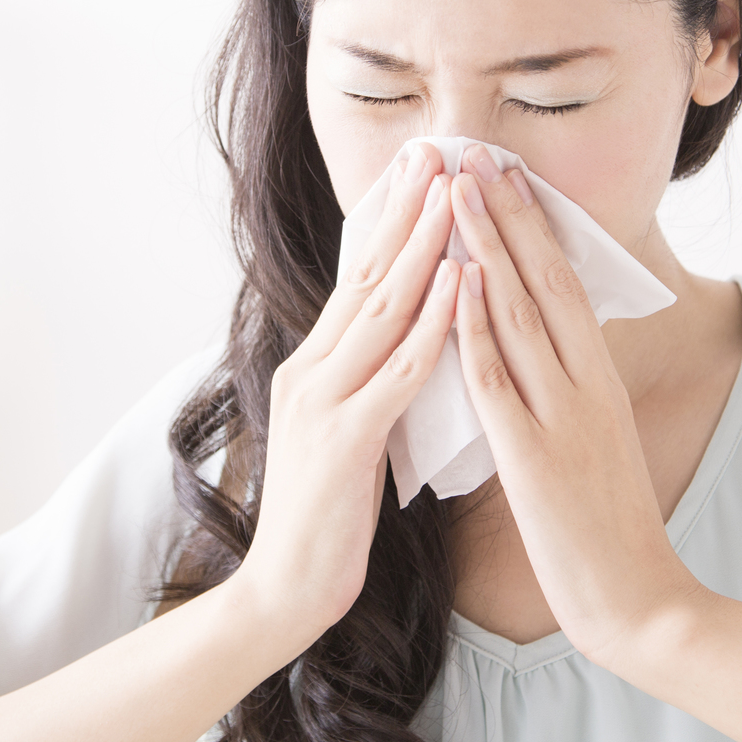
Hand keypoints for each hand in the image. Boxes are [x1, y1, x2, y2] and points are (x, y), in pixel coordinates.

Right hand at [233, 143, 461, 642]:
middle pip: (366, 275)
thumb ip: (366, 384)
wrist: (284, 592)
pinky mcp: (343, 440)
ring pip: (380, 308)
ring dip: (421, 245)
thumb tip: (402, 345)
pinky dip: (431, 324)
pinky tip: (457, 284)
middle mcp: (311, 370)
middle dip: (406, 210)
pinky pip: (396, 371)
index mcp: (315, 368)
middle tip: (440, 149)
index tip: (422, 169)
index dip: (390, 221)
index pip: (357, 279)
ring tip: (453, 192)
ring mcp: (323, 402)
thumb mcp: (344, 434)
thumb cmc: (325, 520)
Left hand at [445, 147, 707, 665]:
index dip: (532, 227)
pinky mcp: (536, 456)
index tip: (503, 175)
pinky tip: (457, 286)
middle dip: (510, 214)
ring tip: (460, 192)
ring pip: (522, 314)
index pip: (565, 284)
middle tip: (476, 154)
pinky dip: (476, 327)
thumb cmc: (606, 528)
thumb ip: (567, 391)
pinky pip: (500, 379)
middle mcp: (587, 383)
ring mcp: (564, 416)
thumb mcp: (594, 440)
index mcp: (599, 379)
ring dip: (489, 247)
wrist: (641, 602)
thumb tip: (536, 348)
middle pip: (547, 280)